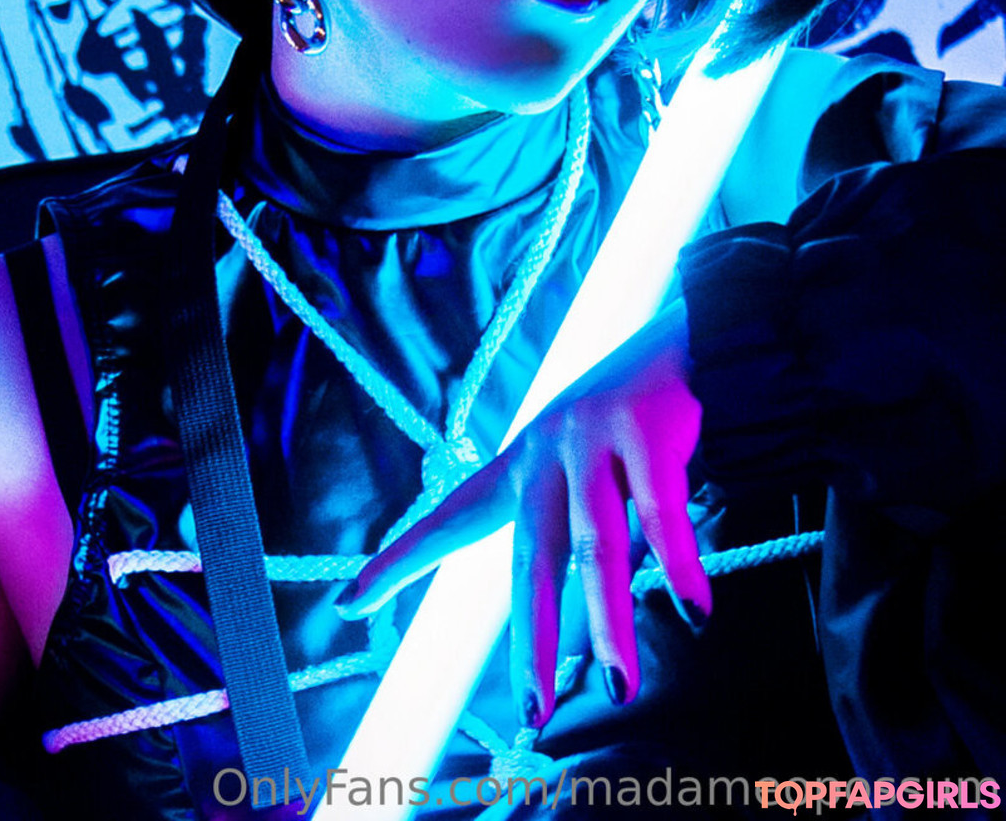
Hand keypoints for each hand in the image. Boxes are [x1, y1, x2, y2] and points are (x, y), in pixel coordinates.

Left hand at [336, 300, 709, 728]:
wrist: (692, 331)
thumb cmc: (642, 406)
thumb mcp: (592, 459)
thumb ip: (583, 520)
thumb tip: (596, 600)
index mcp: (526, 460)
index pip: (453, 516)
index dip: (401, 560)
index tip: (348, 601)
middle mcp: (548, 449)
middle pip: (529, 557)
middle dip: (531, 638)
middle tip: (532, 710)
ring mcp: (593, 437)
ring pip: (594, 547)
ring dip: (609, 622)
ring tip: (618, 686)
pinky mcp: (645, 428)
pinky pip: (661, 512)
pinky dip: (678, 566)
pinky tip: (693, 613)